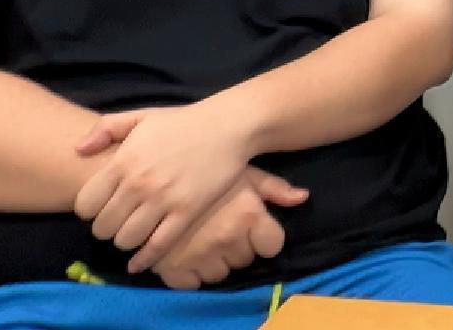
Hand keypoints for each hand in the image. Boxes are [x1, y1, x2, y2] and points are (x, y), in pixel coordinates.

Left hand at [71, 102, 258, 272]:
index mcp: (123, 161)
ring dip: (125, 242)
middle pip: (103, 227)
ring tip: (132, 234)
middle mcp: (139, 184)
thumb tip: (78, 150)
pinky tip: (138, 263)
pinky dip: (145, 259)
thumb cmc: (183, 122)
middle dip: (105, 229)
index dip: (89, 211)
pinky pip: (158, 246)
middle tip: (116, 223)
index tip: (100, 208)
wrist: (228, 126)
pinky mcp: (187, 212)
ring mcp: (163, 200)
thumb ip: (106, 129)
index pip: (85, 205)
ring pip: (126, 240)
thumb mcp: (141, 116)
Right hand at [153, 166, 307, 289]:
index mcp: (247, 214)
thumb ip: (273, 187)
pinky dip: (188, 272)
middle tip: (219, 226)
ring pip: (219, 274)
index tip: (249, 226)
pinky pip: (191, 284)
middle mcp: (226, 237)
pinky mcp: (171, 268)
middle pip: (245, 260)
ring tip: (201, 237)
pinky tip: (184, 252)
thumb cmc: (202, 168)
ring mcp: (199, 255)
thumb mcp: (241, 171)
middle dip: (236, 246)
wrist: (149, 172)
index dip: (262, 236)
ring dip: (213, 261)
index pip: (272, 245)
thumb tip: (303, 197)